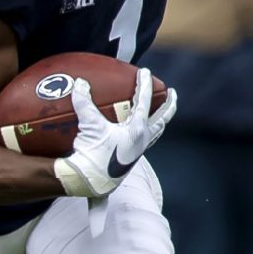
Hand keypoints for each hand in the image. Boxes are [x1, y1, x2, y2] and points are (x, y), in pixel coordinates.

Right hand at [53, 68, 176, 197]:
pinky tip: (137, 132)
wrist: (88, 181)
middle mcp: (142, 141)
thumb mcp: (89, 125)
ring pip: (156, 132)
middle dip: (169, 105)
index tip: (145, 71)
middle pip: (162, 119)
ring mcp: (138, 151)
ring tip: (161, 111)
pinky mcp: (130, 158)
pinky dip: (146, 133)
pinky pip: (143, 142)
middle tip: (172, 92)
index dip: (144, 84)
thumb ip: (84, 102)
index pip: (145, 102)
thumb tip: (80, 83)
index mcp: (137, 131)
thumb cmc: (92, 155)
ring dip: (160, 120)